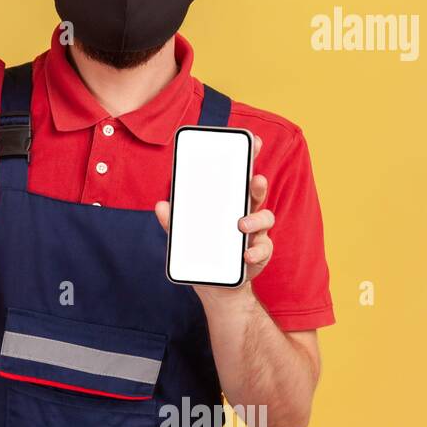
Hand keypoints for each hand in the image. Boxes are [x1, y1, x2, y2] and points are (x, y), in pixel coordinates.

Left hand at [154, 133, 273, 299]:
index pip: (240, 175)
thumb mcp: (184, 235)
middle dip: (258, 183)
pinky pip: (262, 249)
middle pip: (257, 192)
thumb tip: (161, 205)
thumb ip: (173, 221)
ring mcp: (256, 233)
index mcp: (229, 201)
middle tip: (255, 179)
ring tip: (240, 226)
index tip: (254, 141)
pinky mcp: (260, 253)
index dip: (249, 157)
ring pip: (265, 217)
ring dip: (255, 219)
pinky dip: (255, 251)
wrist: (215, 285)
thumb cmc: (202, 250)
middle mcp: (246, 212)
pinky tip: (244, 254)